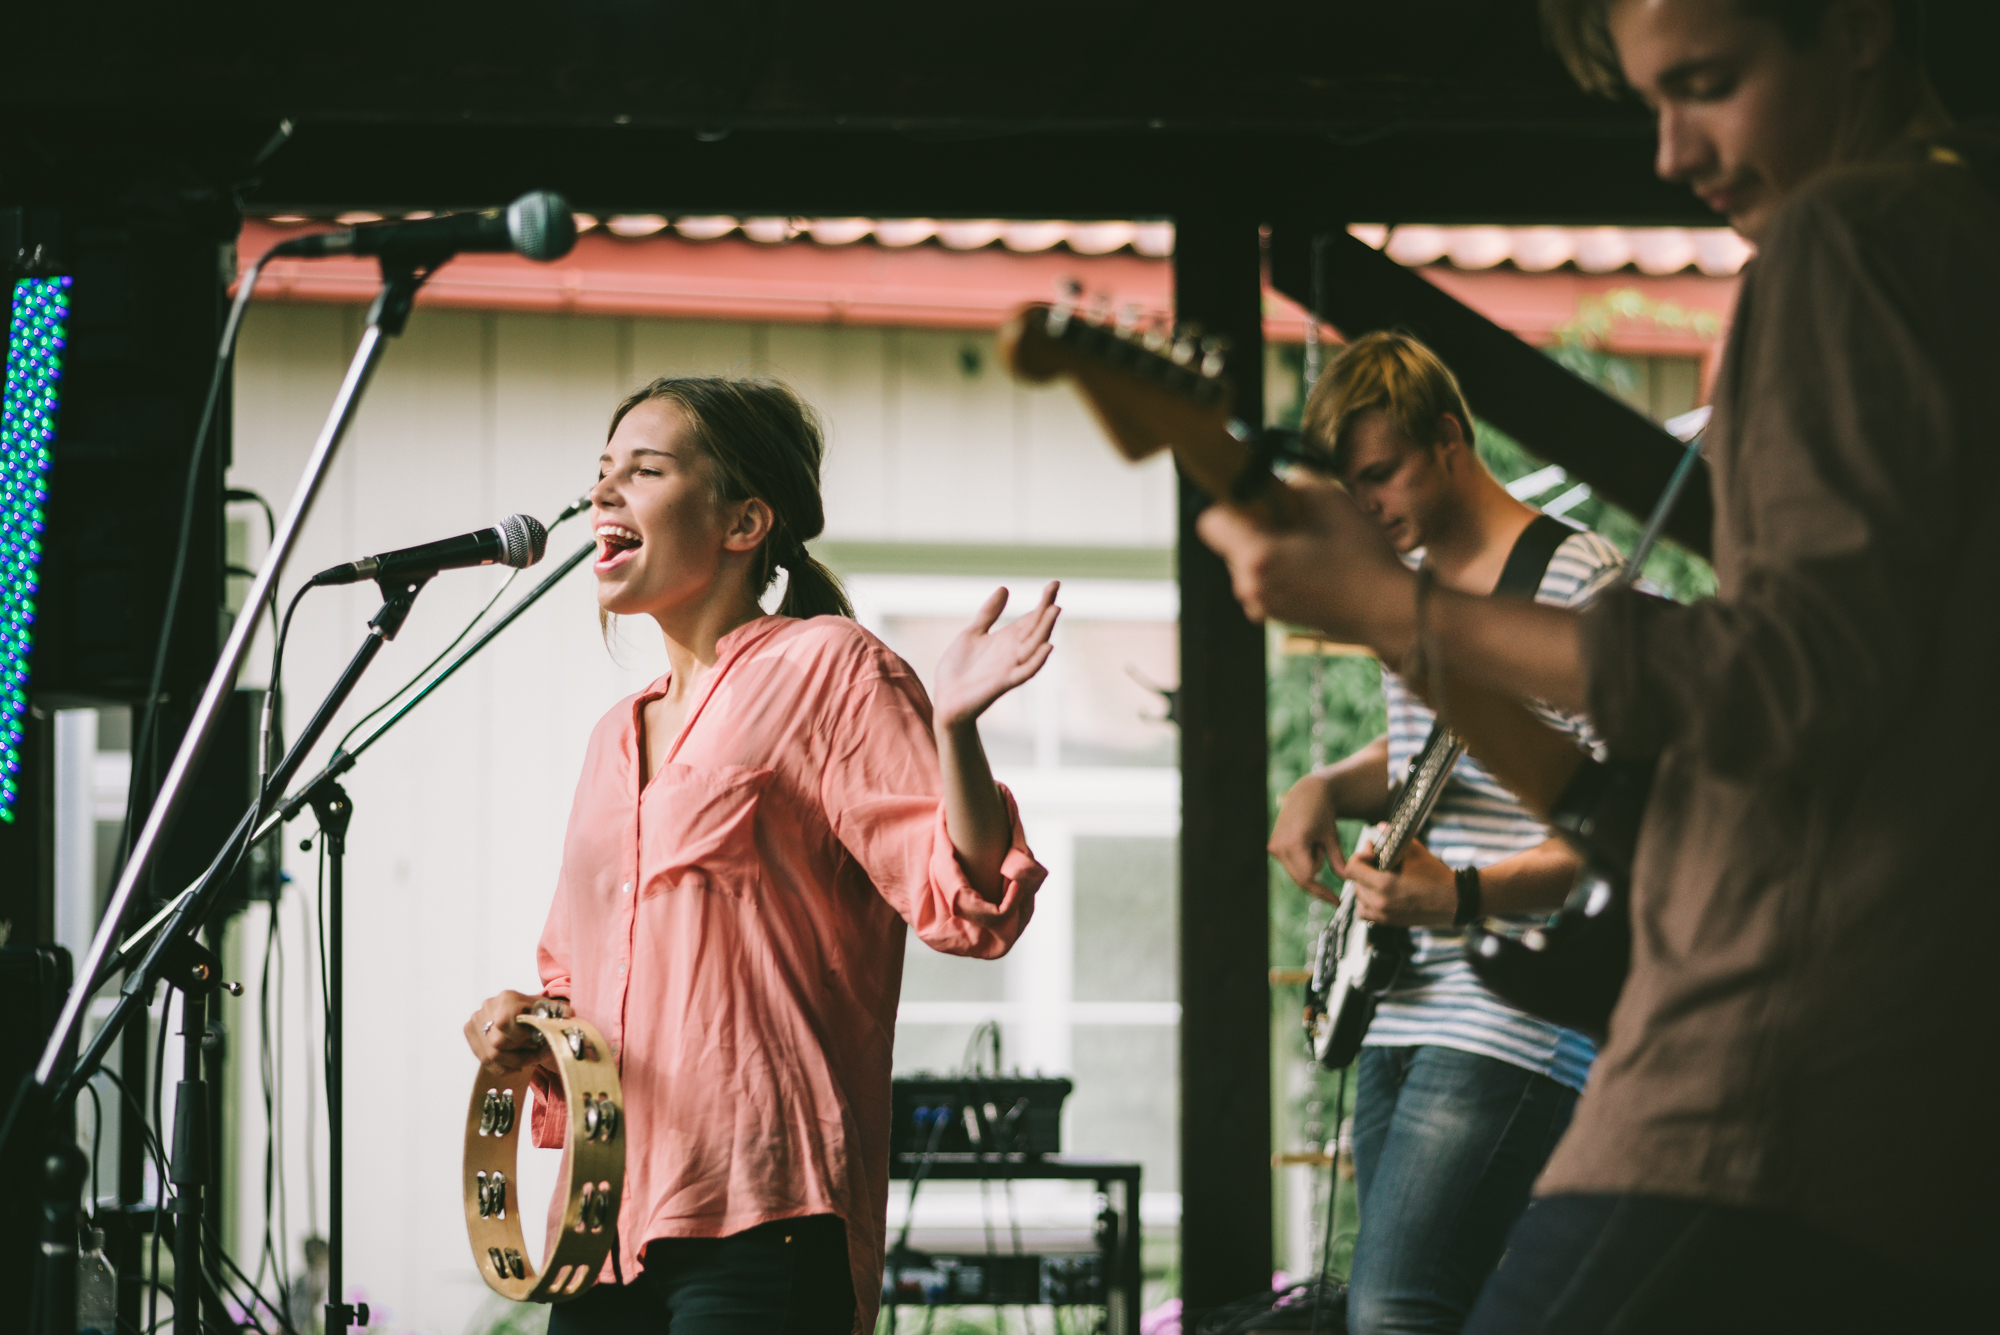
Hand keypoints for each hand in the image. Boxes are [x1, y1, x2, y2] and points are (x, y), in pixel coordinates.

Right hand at [464, 989, 560, 1077]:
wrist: (518, 1008)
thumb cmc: (535, 1010)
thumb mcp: (549, 1009)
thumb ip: (559, 1012)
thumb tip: (568, 1015)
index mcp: (507, 997)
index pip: (505, 1023)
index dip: (520, 1037)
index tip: (536, 1041)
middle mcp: (487, 1006)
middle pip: (498, 1043)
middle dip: (519, 1053)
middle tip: (536, 1055)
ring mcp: (476, 1019)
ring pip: (490, 1054)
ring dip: (513, 1063)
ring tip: (529, 1061)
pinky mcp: (470, 1031)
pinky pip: (483, 1059)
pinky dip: (502, 1067)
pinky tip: (516, 1067)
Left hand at [932, 582, 1061, 729]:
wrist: (945, 700)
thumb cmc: (958, 670)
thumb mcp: (972, 633)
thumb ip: (989, 613)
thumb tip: (1005, 589)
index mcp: (1007, 639)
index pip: (1031, 618)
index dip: (1043, 601)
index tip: (1054, 583)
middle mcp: (1013, 652)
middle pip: (1036, 628)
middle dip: (1046, 609)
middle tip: (1054, 588)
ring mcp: (1010, 667)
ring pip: (1034, 646)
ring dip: (1046, 628)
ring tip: (1055, 608)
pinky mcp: (1003, 683)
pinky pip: (1025, 672)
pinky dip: (1037, 660)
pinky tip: (1047, 647)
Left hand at [1195, 476, 1413, 650]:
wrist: (1386, 611)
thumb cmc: (1361, 556)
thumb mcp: (1330, 499)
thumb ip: (1292, 481)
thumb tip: (1273, 477)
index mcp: (1256, 557)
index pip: (1210, 522)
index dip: (1230, 503)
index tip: (1257, 498)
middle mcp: (1249, 586)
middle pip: (1230, 541)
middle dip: (1255, 524)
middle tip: (1295, 519)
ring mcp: (1260, 606)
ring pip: (1247, 561)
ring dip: (1269, 547)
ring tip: (1310, 544)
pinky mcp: (1274, 616)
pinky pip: (1263, 580)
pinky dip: (1279, 568)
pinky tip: (1314, 565)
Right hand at [1269, 771, 1347, 903]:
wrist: (1307, 793)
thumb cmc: (1323, 812)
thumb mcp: (1333, 837)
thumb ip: (1339, 862)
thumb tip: (1347, 882)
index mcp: (1295, 843)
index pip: (1308, 878)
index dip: (1323, 892)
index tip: (1336, 901)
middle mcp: (1280, 847)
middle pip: (1301, 879)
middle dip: (1317, 873)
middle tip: (1326, 853)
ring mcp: (1274, 847)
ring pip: (1297, 873)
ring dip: (1310, 865)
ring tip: (1315, 842)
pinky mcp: (1273, 847)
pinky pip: (1291, 865)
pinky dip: (1302, 860)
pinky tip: (1307, 842)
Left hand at [1349, 833, 1458, 927]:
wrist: (1455, 900)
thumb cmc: (1436, 875)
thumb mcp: (1414, 850)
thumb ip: (1393, 836)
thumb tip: (1380, 826)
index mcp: (1384, 884)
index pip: (1352, 868)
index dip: (1359, 855)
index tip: (1372, 850)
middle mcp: (1380, 902)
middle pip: (1355, 882)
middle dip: (1363, 868)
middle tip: (1376, 859)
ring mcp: (1384, 915)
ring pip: (1358, 898)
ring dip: (1364, 885)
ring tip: (1378, 876)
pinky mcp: (1390, 922)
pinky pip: (1365, 913)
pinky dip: (1367, 902)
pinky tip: (1379, 893)